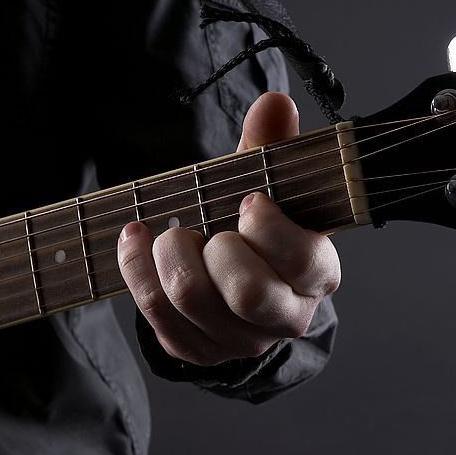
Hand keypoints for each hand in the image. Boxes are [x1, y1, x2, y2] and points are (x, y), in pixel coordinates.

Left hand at [117, 92, 340, 365]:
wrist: (236, 282)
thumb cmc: (257, 229)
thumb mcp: (268, 188)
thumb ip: (272, 148)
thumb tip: (275, 103)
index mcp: (317, 274)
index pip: (303, 260)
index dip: (269, 229)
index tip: (247, 202)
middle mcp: (288, 315)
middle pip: (246, 292)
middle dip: (214, 248)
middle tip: (207, 227)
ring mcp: (244, 340)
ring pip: (194, 302)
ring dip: (171, 255)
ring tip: (172, 233)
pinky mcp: (201, 351)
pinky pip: (158, 317)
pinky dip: (137, 269)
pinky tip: (138, 241)